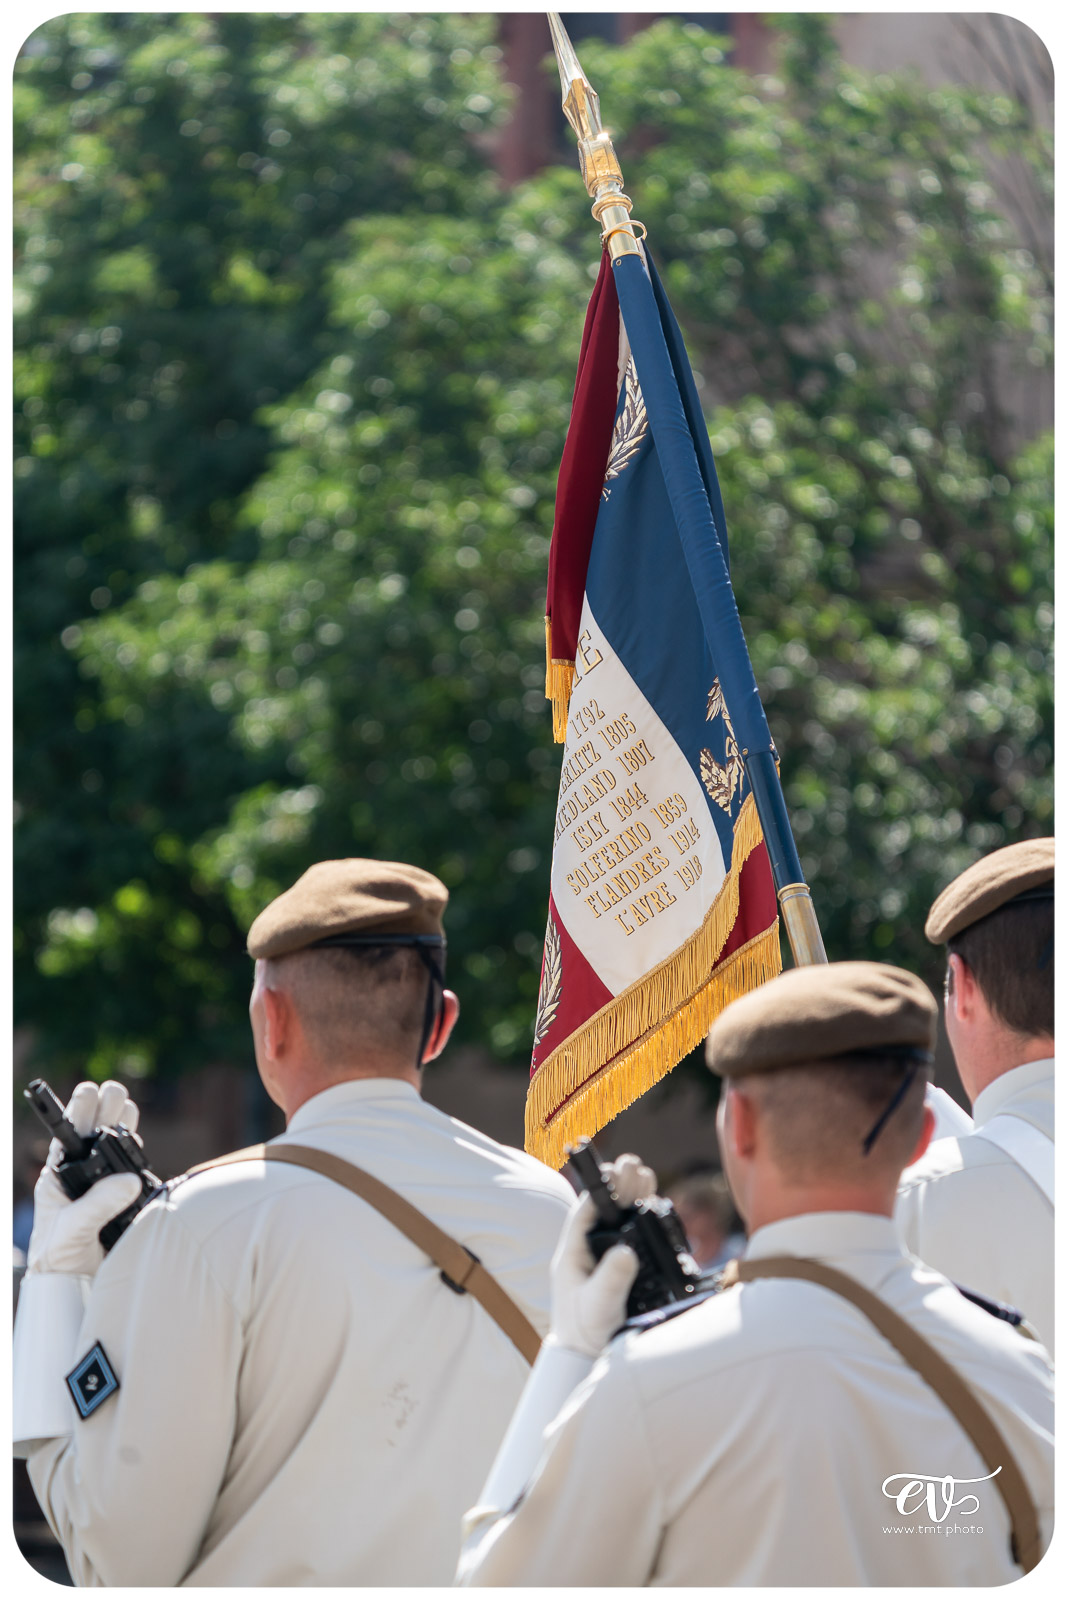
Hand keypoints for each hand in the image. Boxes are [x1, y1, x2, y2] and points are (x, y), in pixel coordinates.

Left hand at [27, 1080, 143, 1278]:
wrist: (73, 1284)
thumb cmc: (57, 1256)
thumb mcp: (70, 1230)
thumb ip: (96, 1205)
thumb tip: (129, 1180)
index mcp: (60, 1175)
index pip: (69, 1135)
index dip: (79, 1111)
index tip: (88, 1090)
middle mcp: (82, 1174)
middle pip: (94, 1131)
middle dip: (103, 1108)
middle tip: (112, 1092)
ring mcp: (103, 1182)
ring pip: (114, 1143)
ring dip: (122, 1122)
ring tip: (126, 1104)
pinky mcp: (124, 1195)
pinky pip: (132, 1166)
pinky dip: (136, 1150)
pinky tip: (137, 1140)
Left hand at [549, 1153, 657, 1357]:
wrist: (589, 1359)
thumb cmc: (584, 1332)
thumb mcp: (597, 1305)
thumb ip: (611, 1280)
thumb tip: (626, 1251)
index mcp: (575, 1252)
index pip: (585, 1211)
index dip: (601, 1188)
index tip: (616, 1171)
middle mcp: (590, 1250)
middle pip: (607, 1209)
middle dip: (622, 1186)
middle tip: (636, 1165)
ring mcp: (607, 1259)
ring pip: (622, 1220)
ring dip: (635, 1198)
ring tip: (648, 1177)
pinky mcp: (624, 1269)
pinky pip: (636, 1238)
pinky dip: (646, 1221)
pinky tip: (656, 1208)